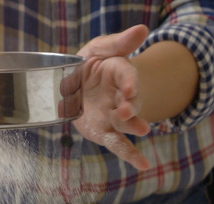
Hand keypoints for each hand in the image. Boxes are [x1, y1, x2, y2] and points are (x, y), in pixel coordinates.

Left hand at [73, 25, 151, 169]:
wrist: (69, 87)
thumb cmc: (84, 65)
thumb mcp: (97, 49)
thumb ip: (118, 42)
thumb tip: (143, 28)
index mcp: (118, 72)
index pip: (127, 75)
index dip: (130, 82)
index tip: (130, 89)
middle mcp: (121, 96)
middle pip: (131, 101)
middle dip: (131, 106)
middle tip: (126, 110)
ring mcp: (114, 116)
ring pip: (127, 123)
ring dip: (134, 126)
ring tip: (142, 130)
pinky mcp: (105, 132)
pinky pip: (118, 145)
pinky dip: (131, 156)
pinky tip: (144, 166)